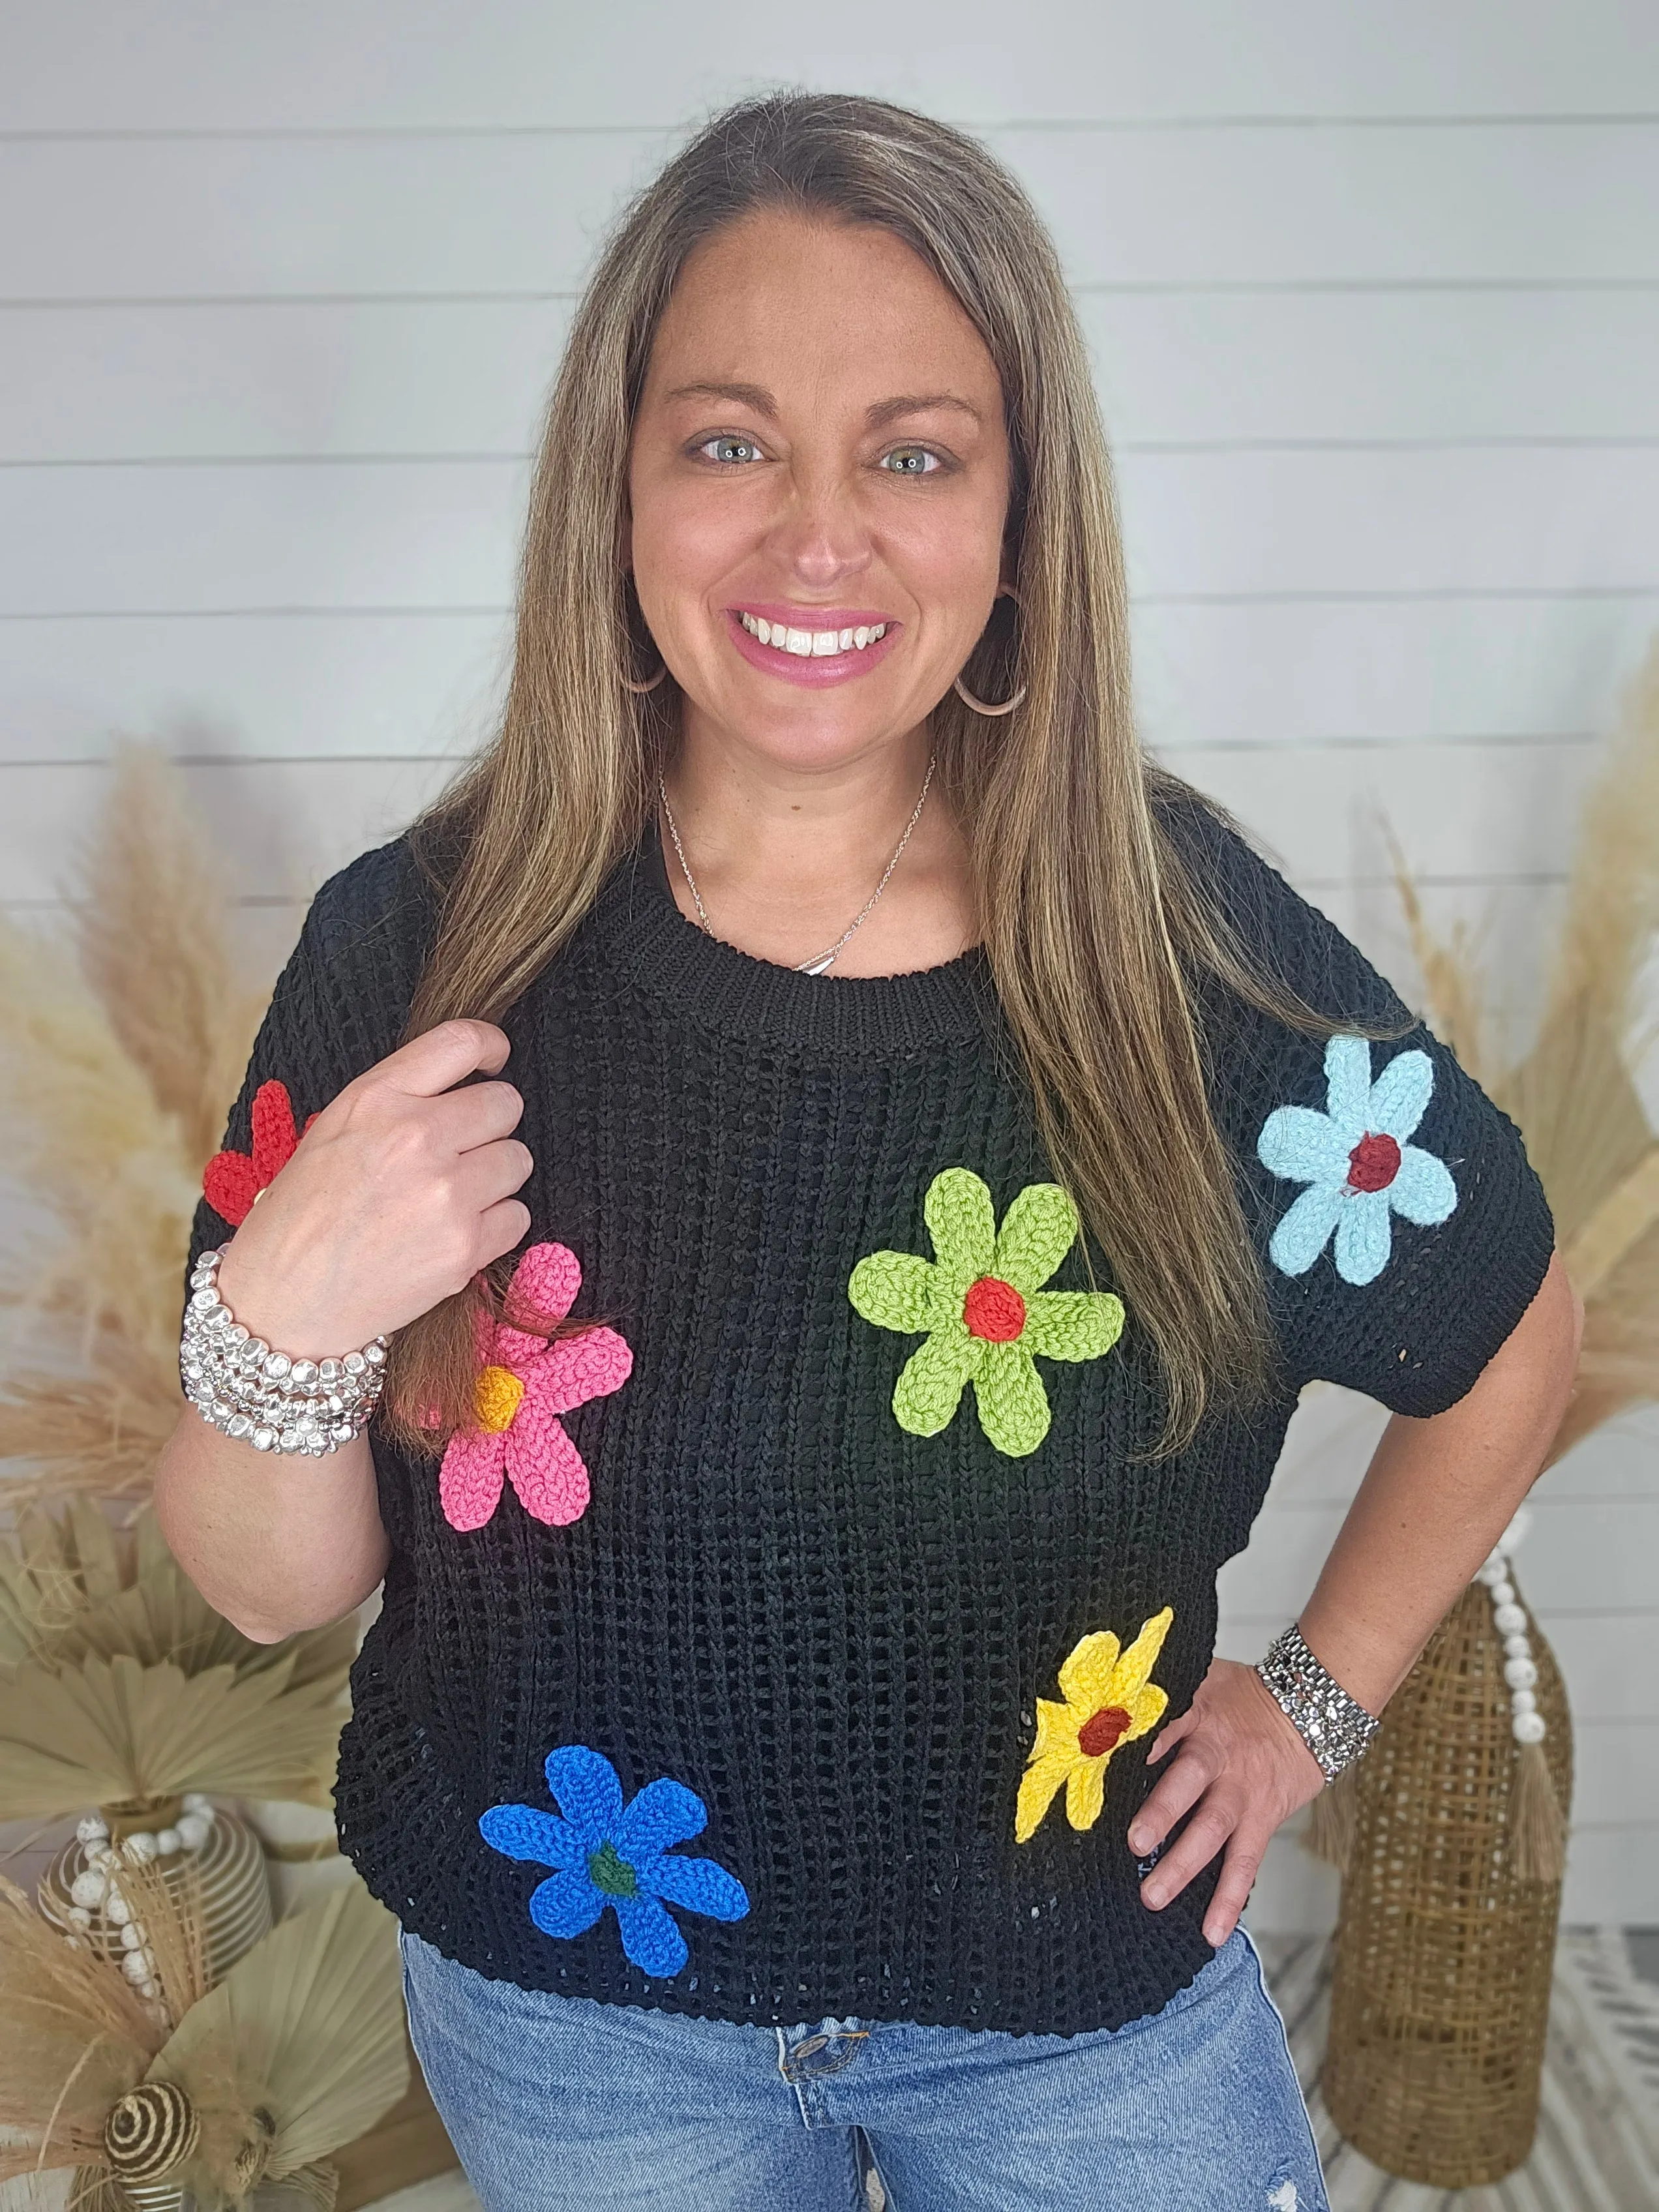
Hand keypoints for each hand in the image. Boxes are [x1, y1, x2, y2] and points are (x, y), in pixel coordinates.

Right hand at [214, 1020, 531, 1355]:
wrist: (283, 1303)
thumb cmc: (300, 1216)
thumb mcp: (332, 1131)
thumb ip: (396, 1100)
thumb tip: (460, 1084)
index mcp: (376, 1098)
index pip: (461, 1041)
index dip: (490, 1047)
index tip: (493, 1062)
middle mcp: (416, 1137)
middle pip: (505, 1104)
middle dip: (490, 1125)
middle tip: (460, 1152)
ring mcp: (446, 1193)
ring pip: (518, 1160)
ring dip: (495, 1178)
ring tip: (449, 1200)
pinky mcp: (465, 1247)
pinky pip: (517, 1216)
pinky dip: (495, 1226)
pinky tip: (452, 1235)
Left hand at [1126, 1656, 1325, 1947]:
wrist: (1310, 1709)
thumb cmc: (1242, 1695)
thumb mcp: (1201, 1676)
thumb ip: (1161, 1691)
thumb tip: (1104, 1703)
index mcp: (1195, 1712)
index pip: (1161, 1725)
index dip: (1134, 1744)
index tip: (1100, 1766)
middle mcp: (1217, 1753)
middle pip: (1188, 1780)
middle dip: (1162, 1812)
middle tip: (1133, 1842)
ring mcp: (1240, 1790)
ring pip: (1213, 1828)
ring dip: (1184, 1864)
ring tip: (1153, 1896)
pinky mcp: (1261, 1819)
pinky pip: (1246, 1862)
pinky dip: (1230, 1899)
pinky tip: (1212, 1931)